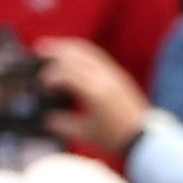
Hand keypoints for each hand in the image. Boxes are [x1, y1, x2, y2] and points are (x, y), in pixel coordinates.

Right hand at [39, 38, 152, 156]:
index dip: (51, 76)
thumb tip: (46, 118)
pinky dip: (82, 52)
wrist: (143, 135)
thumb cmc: (113, 137)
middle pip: (78, 56)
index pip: (68, 74)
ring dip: (69, 47)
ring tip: (52, 46)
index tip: (41, 84)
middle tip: (38, 48)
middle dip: (56, 51)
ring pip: (89, 52)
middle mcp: (105, 78)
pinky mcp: (119, 75)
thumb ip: (62, 125)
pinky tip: (72, 54)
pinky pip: (98, 56)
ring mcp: (114, 74)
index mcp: (95, 92)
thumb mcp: (84, 133)